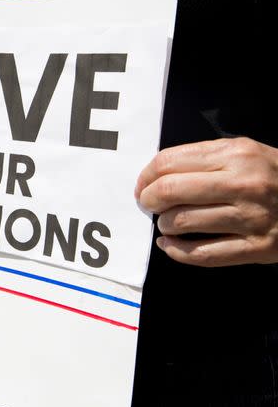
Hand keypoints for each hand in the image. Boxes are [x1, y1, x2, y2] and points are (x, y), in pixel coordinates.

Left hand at [135, 137, 277, 266]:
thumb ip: (205, 157)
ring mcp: (251, 218)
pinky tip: (170, 246)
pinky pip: (202, 254)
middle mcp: (243, 184)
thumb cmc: (274, 175)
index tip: (143, 185)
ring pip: (182, 222)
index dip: (146, 176)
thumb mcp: (246, 152)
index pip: (169, 162)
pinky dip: (176, 252)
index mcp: (236, 154)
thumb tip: (157, 173)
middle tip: (148, 204)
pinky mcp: (257, 248)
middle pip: (171, 191)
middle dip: (149, 200)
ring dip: (165, 225)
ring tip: (167, 223)